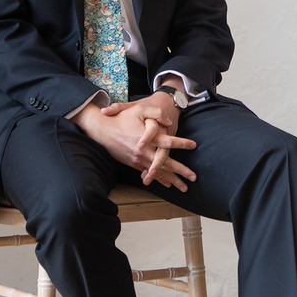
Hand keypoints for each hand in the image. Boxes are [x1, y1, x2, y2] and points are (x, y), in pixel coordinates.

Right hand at [72, 101, 195, 187]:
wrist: (102, 130)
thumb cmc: (121, 118)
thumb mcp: (138, 109)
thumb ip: (155, 114)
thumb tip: (168, 122)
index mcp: (147, 138)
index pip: (168, 142)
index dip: (182, 143)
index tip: (194, 145)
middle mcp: (144, 152)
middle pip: (166, 164)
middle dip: (180, 172)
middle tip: (194, 178)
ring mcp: (138, 160)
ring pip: (158, 172)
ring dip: (171, 180)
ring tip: (184, 187)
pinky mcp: (134, 163)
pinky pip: (149, 173)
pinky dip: (159, 179)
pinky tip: (167, 184)